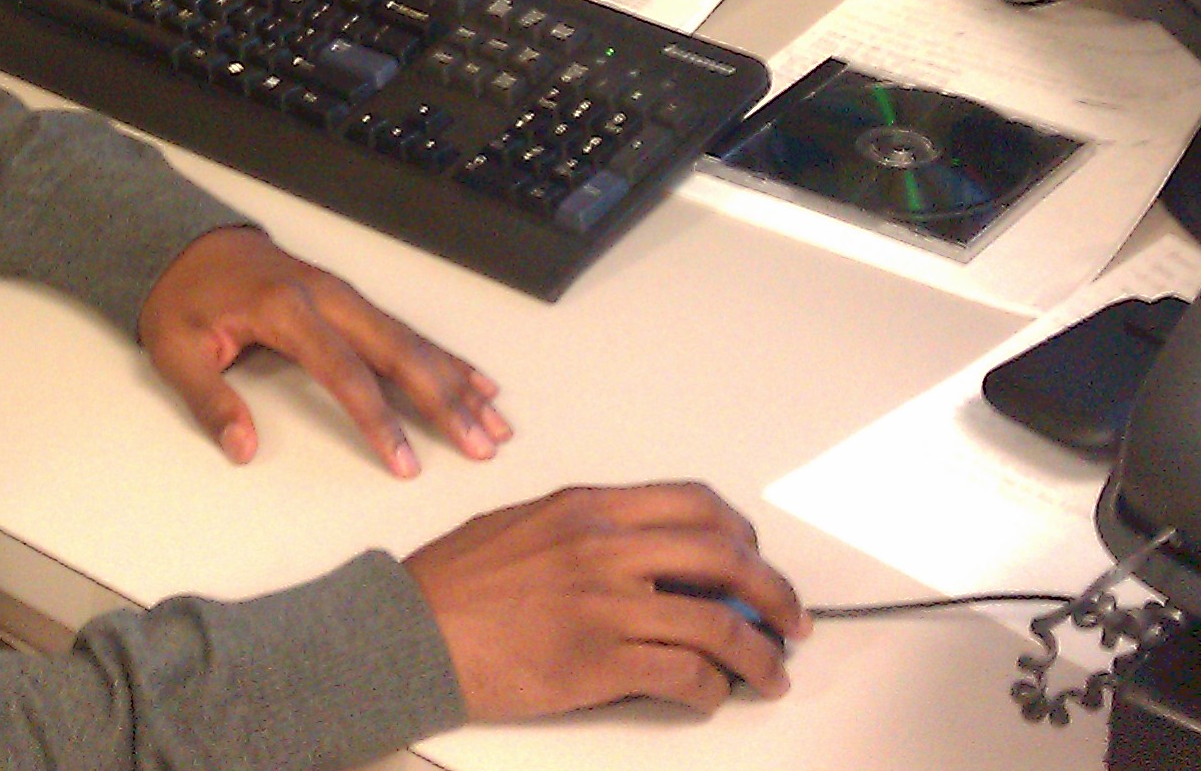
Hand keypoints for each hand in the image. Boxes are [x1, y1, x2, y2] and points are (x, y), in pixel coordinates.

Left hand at [135, 226, 507, 475]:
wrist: (186, 241)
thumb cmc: (182, 298)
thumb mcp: (175, 349)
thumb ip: (209, 400)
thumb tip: (242, 448)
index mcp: (286, 310)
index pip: (345, 373)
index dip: (379, 421)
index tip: (406, 464)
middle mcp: (326, 297)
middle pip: (398, 352)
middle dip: (445, 402)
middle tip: (481, 446)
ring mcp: (343, 292)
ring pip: (412, 338)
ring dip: (456, 381)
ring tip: (495, 423)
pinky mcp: (349, 295)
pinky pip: (405, 326)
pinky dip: (444, 356)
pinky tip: (475, 381)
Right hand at [404, 482, 808, 719]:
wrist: (409, 632)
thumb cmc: (455, 582)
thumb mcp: (524, 523)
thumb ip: (587, 528)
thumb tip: (646, 550)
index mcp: (589, 508)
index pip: (696, 505)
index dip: (742, 535)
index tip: (755, 560)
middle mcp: (606, 548)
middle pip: (727, 559)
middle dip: (775, 593)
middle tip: (792, 621)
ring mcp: (606, 607)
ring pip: (718, 625)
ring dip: (759, 656)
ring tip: (772, 676)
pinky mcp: (599, 664)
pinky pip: (683, 675)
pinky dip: (711, 689)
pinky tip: (711, 696)